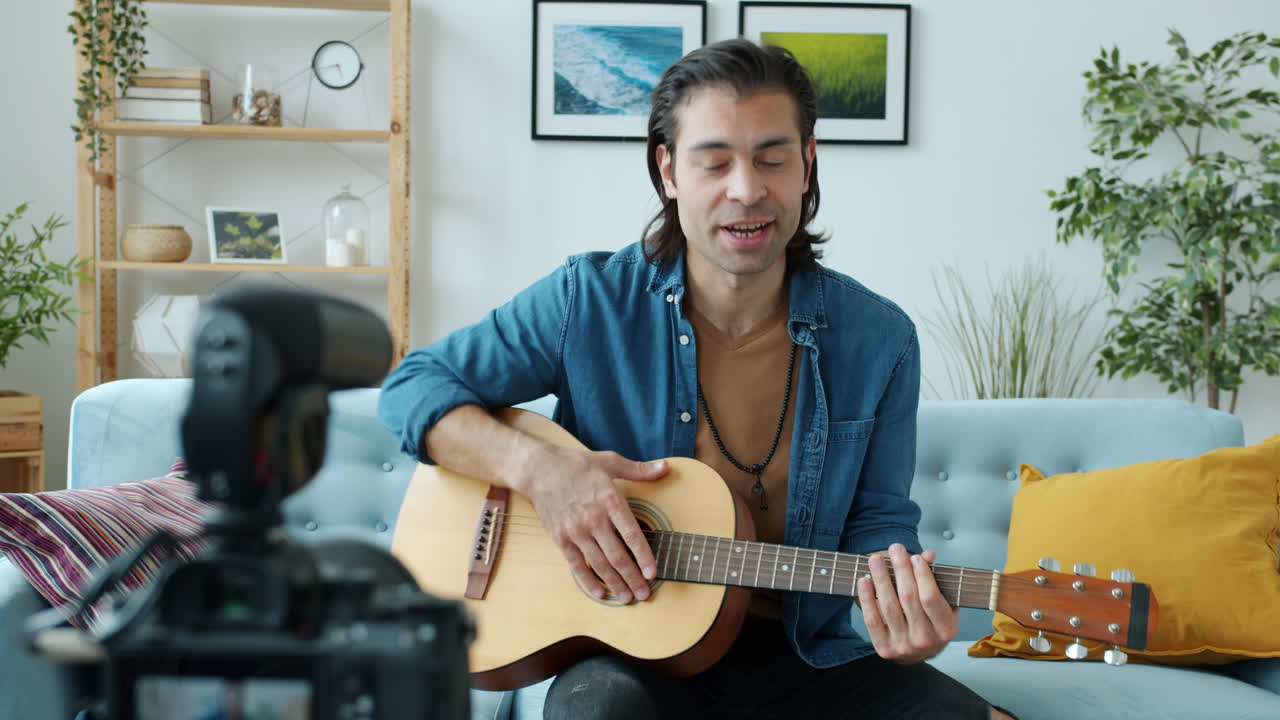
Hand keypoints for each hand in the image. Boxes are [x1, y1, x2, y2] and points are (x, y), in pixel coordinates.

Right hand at [518, 447, 667, 603]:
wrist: (539, 470)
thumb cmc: (576, 465)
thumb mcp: (610, 461)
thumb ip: (639, 470)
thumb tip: (665, 467)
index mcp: (609, 500)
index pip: (632, 535)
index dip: (644, 557)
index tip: (653, 573)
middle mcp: (594, 519)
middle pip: (617, 556)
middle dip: (633, 578)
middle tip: (644, 594)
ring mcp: (576, 531)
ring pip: (599, 564)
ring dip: (615, 584)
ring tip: (627, 597)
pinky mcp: (560, 538)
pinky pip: (576, 564)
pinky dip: (588, 580)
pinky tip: (600, 593)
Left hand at [856, 543, 958, 663]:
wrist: (919, 653)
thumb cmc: (932, 623)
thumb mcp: (943, 603)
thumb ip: (936, 579)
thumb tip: (927, 555)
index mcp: (945, 629)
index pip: (930, 598)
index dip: (922, 575)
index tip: (914, 557)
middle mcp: (925, 640)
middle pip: (909, 598)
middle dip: (901, 569)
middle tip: (895, 549)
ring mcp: (904, 646)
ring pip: (889, 606)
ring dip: (881, 579)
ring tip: (876, 560)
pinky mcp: (885, 648)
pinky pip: (873, 620)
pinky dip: (867, 598)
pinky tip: (864, 580)